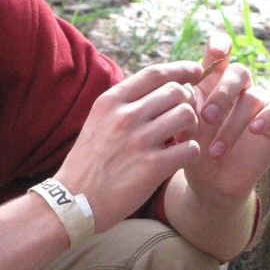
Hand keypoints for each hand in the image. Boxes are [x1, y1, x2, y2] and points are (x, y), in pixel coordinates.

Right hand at [54, 60, 206, 230]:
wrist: (73, 200)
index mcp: (111, 101)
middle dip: (189, 101)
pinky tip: (179, 157)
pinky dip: (191, 151)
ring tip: (181, 138)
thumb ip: (124, 103)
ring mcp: (139, 141)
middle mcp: (125, 116)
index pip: (155, 73)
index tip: (196, 71)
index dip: (181, 69)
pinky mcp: (152, 167)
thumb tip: (158, 85)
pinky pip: (191, 148)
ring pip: (187, 115)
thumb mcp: (98, 121)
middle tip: (186, 116)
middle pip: (177, 91)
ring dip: (192, 126)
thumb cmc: (89, 161)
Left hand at [180, 32, 269, 204]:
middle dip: (222, 94)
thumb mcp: (182, 129)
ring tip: (215, 151)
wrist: (209, 181)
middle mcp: (236, 88)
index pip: (219, 53)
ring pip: (252, 97)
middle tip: (207, 118)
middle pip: (238, 72)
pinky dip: (268, 115)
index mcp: (211, 81)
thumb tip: (181, 96)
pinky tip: (254, 130)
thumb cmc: (192, 149)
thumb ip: (182, 109)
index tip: (217, 51)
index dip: (221, 44)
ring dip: (232, 125)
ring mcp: (258, 102)